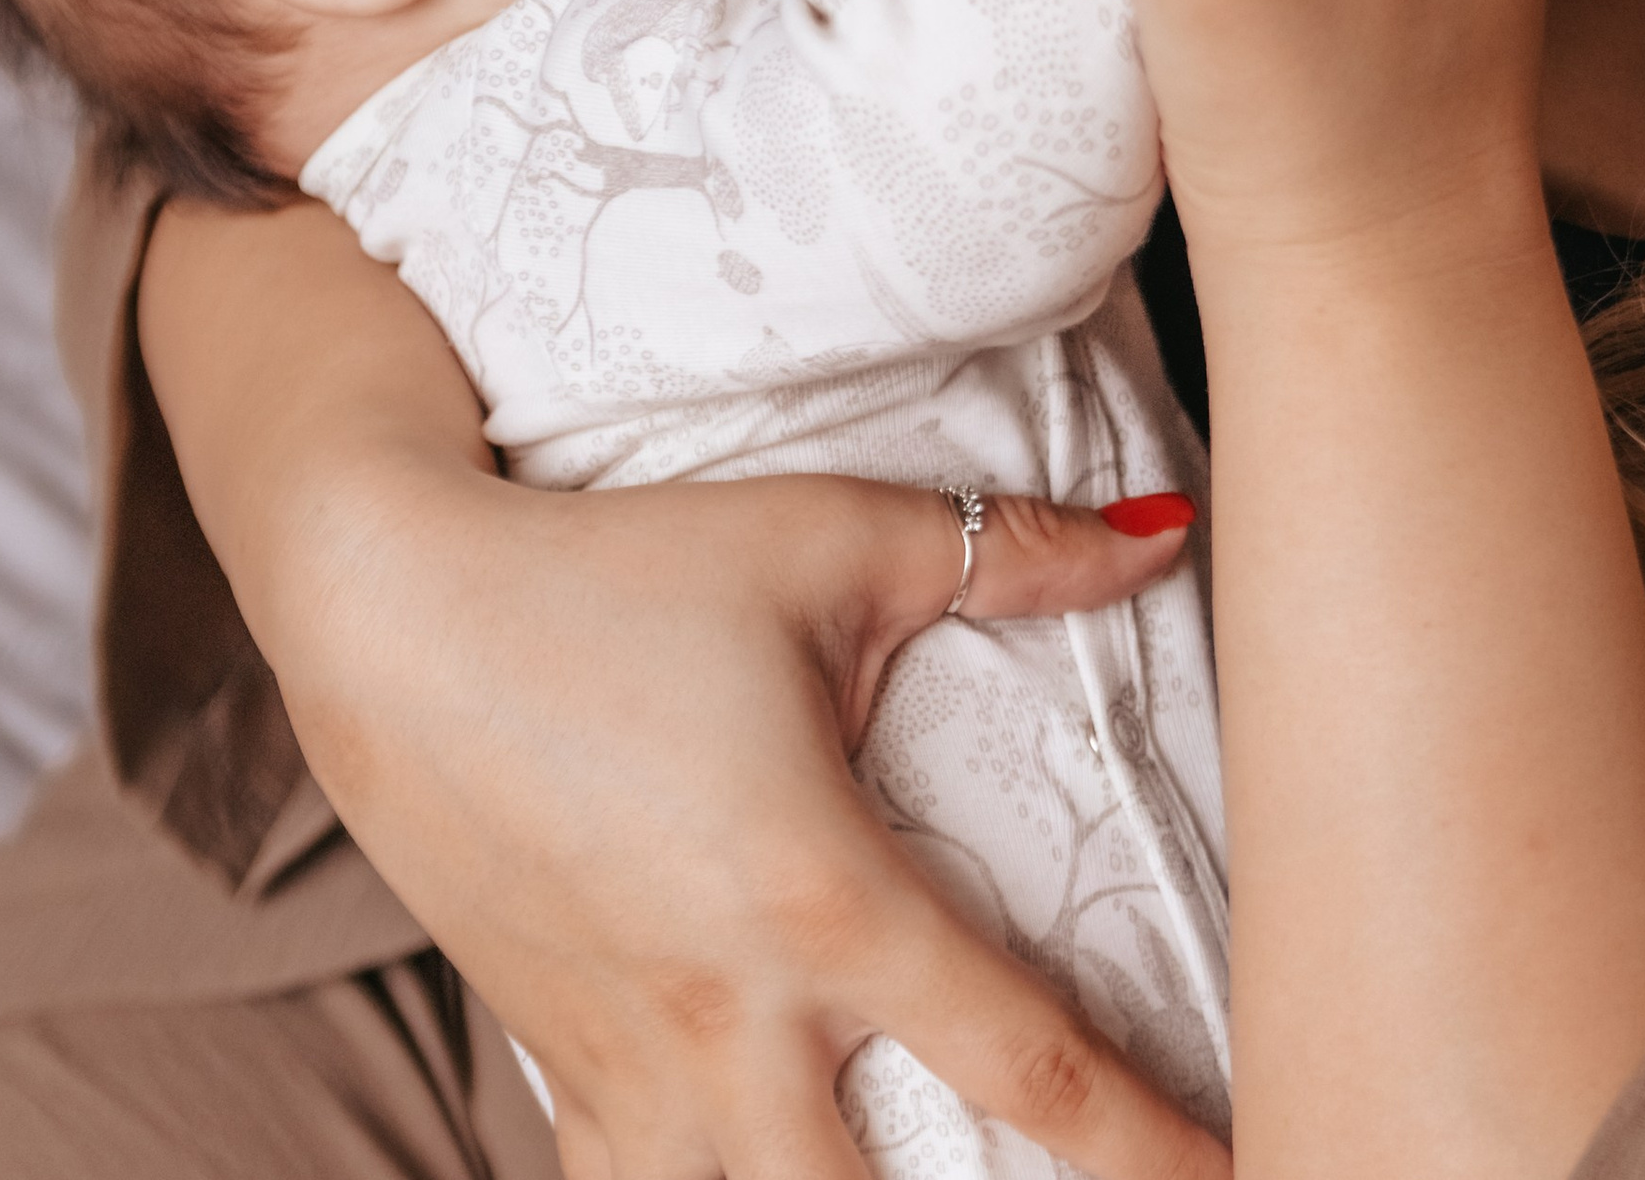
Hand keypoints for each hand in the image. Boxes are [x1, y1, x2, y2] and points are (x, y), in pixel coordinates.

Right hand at [314, 467, 1220, 1178]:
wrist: (390, 608)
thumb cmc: (623, 567)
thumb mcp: (840, 539)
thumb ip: (1020, 554)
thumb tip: (1172, 529)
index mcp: (823, 899)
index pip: (1035, 1067)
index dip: (1157, 1144)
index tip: (1255, 1167)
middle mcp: (726, 1016)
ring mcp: (624, 1057)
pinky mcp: (549, 1055)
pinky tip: (753, 1168)